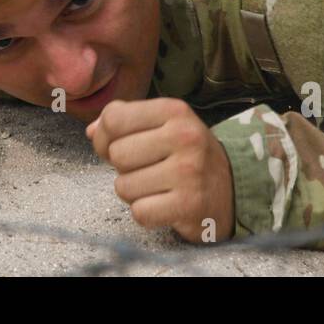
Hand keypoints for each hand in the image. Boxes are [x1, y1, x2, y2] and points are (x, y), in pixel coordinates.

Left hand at [86, 98, 234, 243]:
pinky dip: (146, 213)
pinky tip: (163, 204)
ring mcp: (188, 172)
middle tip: (146, 169)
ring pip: (123, 186)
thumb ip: (124, 122)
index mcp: (174, 110)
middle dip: (123, 167)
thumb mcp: (162, 125)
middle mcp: (184, 136)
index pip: (113, 118)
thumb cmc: (186, 154)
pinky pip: (139, 212)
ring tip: (156, 186)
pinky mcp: (189, 205)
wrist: (231, 188)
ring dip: (133, 192)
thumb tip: (92, 131)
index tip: (117, 145)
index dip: (104, 136)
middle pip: (117, 154)